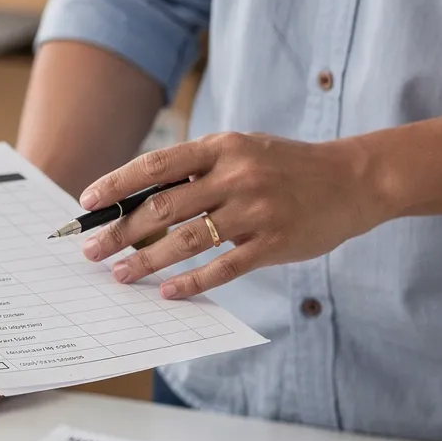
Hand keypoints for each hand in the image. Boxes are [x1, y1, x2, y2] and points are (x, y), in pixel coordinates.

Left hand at [78, 132, 392, 298]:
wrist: (353, 179)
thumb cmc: (288, 167)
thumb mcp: (244, 151)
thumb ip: (199, 170)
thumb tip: (142, 198)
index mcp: (223, 147)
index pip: (157, 165)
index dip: (117, 184)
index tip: (87, 202)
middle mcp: (236, 175)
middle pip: (163, 207)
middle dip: (120, 231)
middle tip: (93, 251)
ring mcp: (255, 210)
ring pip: (186, 240)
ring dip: (146, 261)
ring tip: (121, 275)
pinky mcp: (273, 243)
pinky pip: (222, 268)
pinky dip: (191, 283)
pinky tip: (169, 294)